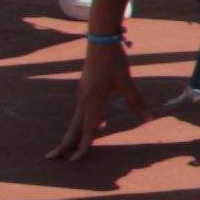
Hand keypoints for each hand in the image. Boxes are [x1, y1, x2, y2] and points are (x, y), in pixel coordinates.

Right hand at [53, 22, 135, 164]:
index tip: (75, 160)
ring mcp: (82, 93)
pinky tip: (100, 125)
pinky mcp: (84, 87)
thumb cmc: (114, 60)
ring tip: (71, 147)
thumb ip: (136, 102)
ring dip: (74, 133)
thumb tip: (147, 119)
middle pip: (73, 127)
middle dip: (63, 144)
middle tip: (52, 158)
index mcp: (93, 101)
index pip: (86, 130)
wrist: (100, 39)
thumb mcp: (127, 82)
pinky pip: (83, 109)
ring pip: (76, 118)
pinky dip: (85, 121)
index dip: (83, 146)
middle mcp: (83, 100)